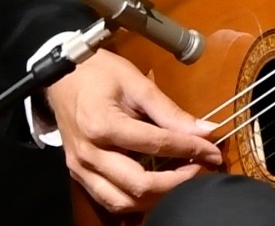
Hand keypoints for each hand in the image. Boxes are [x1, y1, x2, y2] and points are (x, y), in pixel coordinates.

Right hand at [43, 48, 223, 213]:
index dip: (190, 149)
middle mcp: (89, 153)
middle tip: (199, 168)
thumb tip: (204, 130)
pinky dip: (134, 199)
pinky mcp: (78, 173)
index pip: (156, 145)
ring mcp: (80, 167)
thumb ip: (170, 111)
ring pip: (122, 202)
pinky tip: (155, 186)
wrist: (61, 76)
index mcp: (103, 125)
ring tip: (180, 179)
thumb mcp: (137, 83)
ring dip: (156, 197)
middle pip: (139, 184)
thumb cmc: (98, 73)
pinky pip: (108, 199)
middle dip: (176, 182)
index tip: (213, 151)